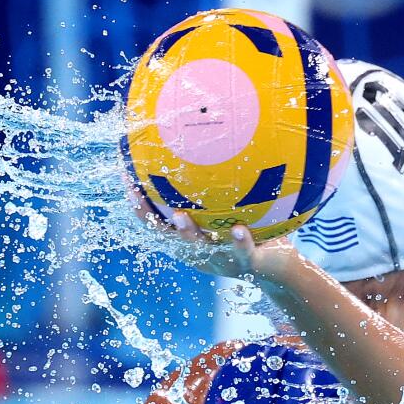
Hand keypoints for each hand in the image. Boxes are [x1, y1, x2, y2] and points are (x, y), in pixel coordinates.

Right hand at [127, 186, 298, 285]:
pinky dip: (239, 242)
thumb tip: (201, 138)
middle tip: (137, 196)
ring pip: (200, 248)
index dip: (137, 202)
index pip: (155, 220)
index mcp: (187, 238)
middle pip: (167, 236)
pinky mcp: (247, 264)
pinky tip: (238, 228)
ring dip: (188, 234)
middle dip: (150, 217)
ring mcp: (221, 259)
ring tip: (181, 217)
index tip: (126, 177)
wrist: (278, 265)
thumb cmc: (248, 228)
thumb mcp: (226, 208)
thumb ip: (211, 186)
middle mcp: (198, 251)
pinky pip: (242, 253)